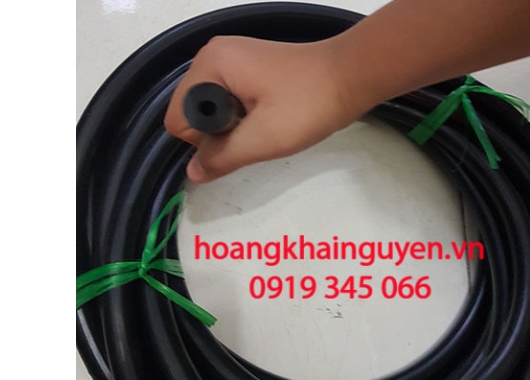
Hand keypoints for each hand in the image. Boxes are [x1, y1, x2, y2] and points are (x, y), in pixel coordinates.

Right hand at [164, 36, 359, 182]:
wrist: (351, 76)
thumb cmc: (308, 104)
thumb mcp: (262, 139)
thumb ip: (221, 158)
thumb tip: (192, 174)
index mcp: (210, 64)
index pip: (178, 118)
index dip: (205, 139)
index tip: (241, 134)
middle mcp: (214, 56)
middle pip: (193, 112)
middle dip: (220, 131)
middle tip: (257, 129)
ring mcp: (232, 59)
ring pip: (213, 109)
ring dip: (234, 125)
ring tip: (266, 122)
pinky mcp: (248, 67)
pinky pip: (229, 100)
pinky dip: (244, 115)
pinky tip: (269, 116)